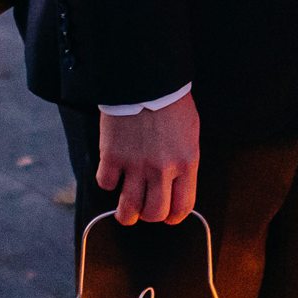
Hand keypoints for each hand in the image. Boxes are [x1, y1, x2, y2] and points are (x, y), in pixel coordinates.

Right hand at [97, 95, 200, 225]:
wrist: (147, 80)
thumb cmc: (172, 102)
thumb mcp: (190, 134)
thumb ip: (184, 161)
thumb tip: (177, 182)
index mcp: (186, 163)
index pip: (182, 207)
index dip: (174, 216)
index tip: (168, 215)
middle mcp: (162, 170)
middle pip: (154, 214)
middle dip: (149, 216)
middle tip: (145, 209)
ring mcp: (135, 166)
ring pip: (128, 209)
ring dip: (126, 213)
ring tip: (125, 210)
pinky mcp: (112, 157)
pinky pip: (106, 184)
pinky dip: (108, 183)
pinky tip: (112, 175)